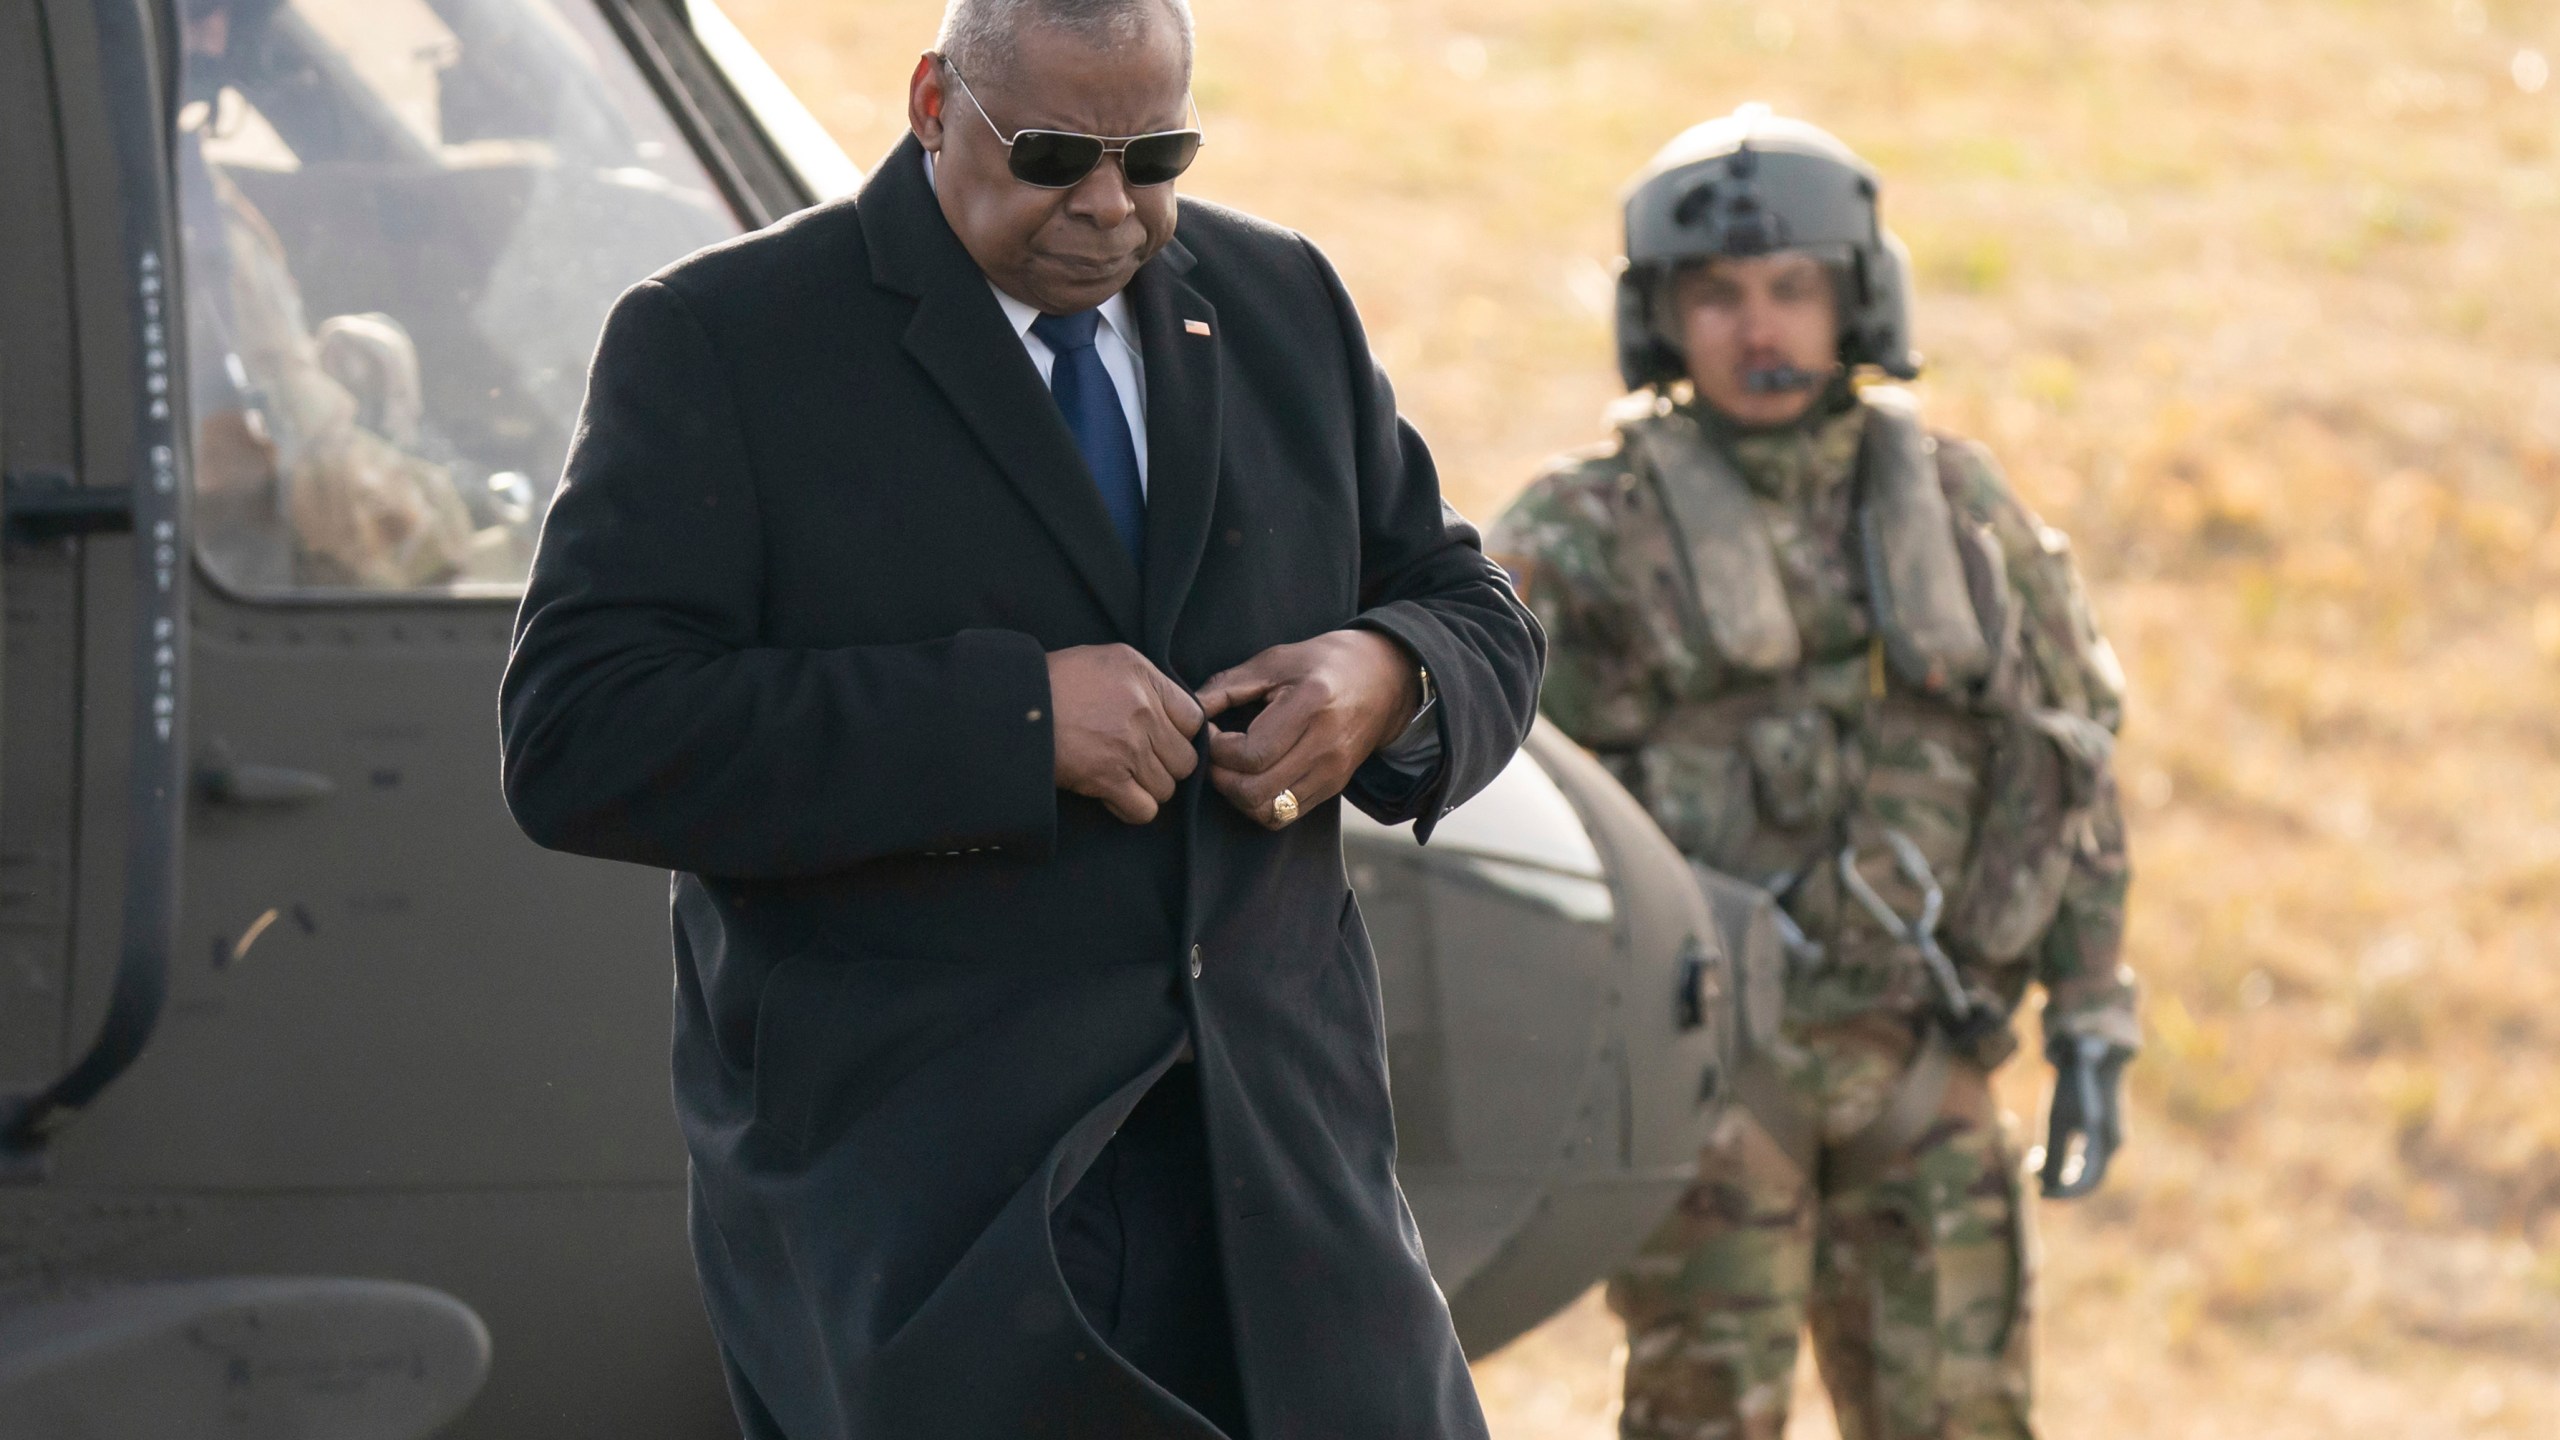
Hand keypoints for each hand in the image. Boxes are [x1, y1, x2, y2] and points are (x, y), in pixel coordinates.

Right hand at [1047, 644, 1203, 824]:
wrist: (1010, 706)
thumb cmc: (1055, 682)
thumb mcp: (1106, 660)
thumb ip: (1146, 681)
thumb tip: (1178, 710)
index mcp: (1143, 677)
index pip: (1194, 719)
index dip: (1179, 734)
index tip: (1160, 739)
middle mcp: (1142, 711)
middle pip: (1184, 760)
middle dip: (1164, 765)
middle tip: (1137, 761)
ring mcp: (1127, 747)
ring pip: (1166, 788)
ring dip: (1146, 788)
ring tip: (1120, 775)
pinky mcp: (1107, 778)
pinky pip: (1144, 810)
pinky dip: (1131, 809)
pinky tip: (1114, 794)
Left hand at [1195, 630, 1421, 830]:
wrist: (1383, 678)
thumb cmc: (1323, 663)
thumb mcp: (1276, 660)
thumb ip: (1228, 685)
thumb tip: (1189, 710)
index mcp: (1312, 705)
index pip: (1252, 754)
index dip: (1218, 749)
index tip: (1209, 731)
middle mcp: (1326, 745)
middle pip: (1256, 791)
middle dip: (1221, 777)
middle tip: (1213, 754)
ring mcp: (1333, 772)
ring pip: (1269, 811)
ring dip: (1238, 796)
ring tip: (1230, 768)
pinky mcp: (1334, 787)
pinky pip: (1285, 816)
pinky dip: (1259, 805)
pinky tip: (1252, 778)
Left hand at [2039, 1034, 2131, 1198]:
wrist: (2089, 1053)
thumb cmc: (2073, 1085)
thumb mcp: (2056, 1117)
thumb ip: (2052, 1150)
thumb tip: (2043, 1185)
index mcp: (2105, 1139)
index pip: (2089, 1181)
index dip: (2064, 1194)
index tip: (2039, 1194)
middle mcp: (2112, 1143)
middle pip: (2088, 1180)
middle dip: (2060, 1187)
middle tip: (2031, 1185)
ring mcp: (2109, 1138)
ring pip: (2085, 1170)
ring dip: (2059, 1175)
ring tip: (2032, 1166)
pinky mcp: (2100, 1133)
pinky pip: (2084, 1160)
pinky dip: (2063, 1164)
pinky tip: (2040, 1157)